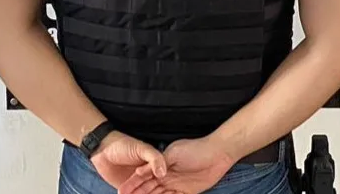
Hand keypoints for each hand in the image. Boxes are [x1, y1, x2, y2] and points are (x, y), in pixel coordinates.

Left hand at [88, 131, 166, 189]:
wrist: (102, 151)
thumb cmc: (124, 145)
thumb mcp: (142, 149)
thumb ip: (155, 158)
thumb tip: (163, 173)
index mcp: (155, 165)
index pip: (163, 177)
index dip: (167, 185)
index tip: (168, 190)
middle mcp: (148, 175)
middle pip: (155, 187)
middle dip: (155, 192)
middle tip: (155, 193)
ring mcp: (138, 183)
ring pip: (145, 192)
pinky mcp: (127, 190)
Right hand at [118, 136, 234, 193]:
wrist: (218, 153)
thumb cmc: (196, 149)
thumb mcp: (173, 153)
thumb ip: (157, 162)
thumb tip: (139, 171)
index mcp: (161, 165)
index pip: (143, 177)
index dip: (132, 184)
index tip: (120, 191)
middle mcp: (166, 176)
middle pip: (148, 189)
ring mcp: (176, 184)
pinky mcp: (186, 191)